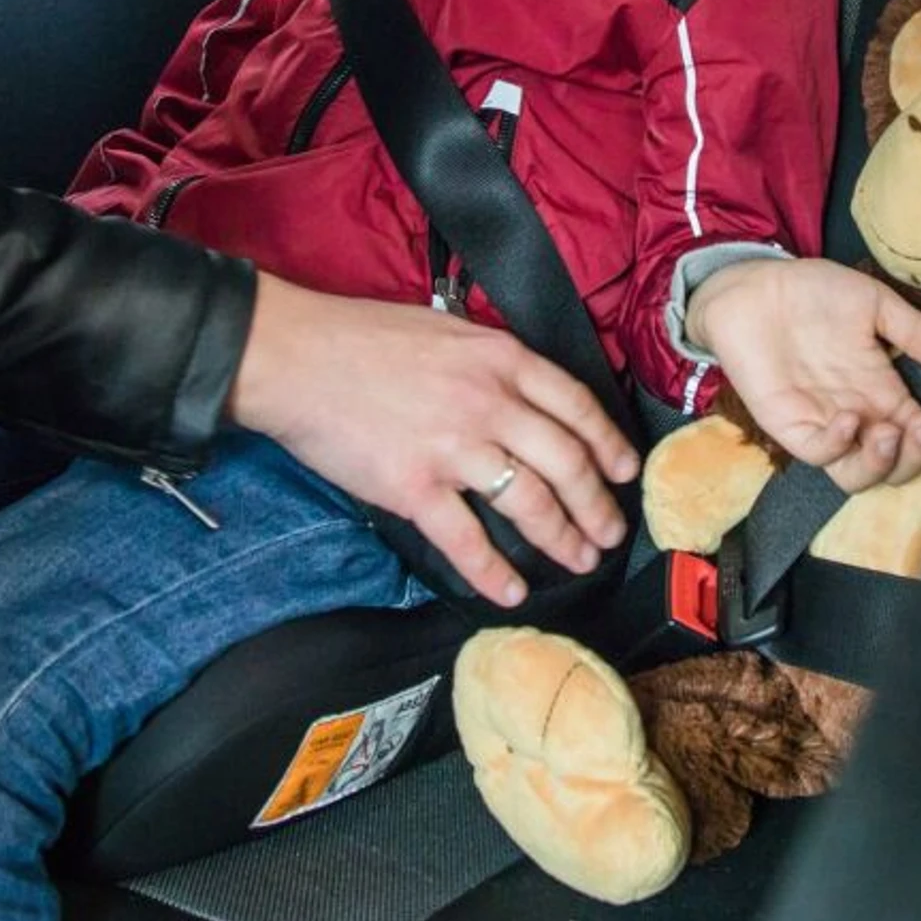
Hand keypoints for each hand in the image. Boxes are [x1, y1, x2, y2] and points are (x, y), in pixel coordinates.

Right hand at [226, 273, 638, 608]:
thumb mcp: (444, 328)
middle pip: (566, 461)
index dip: (608, 444)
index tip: (624, 471)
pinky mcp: (414, 487)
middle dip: (596, 504)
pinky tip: (510, 591)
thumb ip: (488, 361)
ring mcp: (453, 447)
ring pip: (529, 502)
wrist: (296, 356)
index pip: (576, 405)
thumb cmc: (360, 338)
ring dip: (561, 538)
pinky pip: (467, 540)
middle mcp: (488, 402)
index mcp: (499, 358)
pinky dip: (494, 573)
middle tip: (609, 532)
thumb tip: (518, 390)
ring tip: (577, 560)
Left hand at [683, 258, 920, 492]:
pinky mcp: (788, 425)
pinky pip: (818, 453)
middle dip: (920, 457)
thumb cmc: (811, 292)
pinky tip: (849, 418)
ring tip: (893, 433)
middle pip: (896, 465)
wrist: (753, 285)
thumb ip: (913, 331)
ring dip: (884, 464)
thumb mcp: (873, 303)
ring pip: (859, 475)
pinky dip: (838, 445)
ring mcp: (822, 424)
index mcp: (881, 392)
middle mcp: (858, 416)